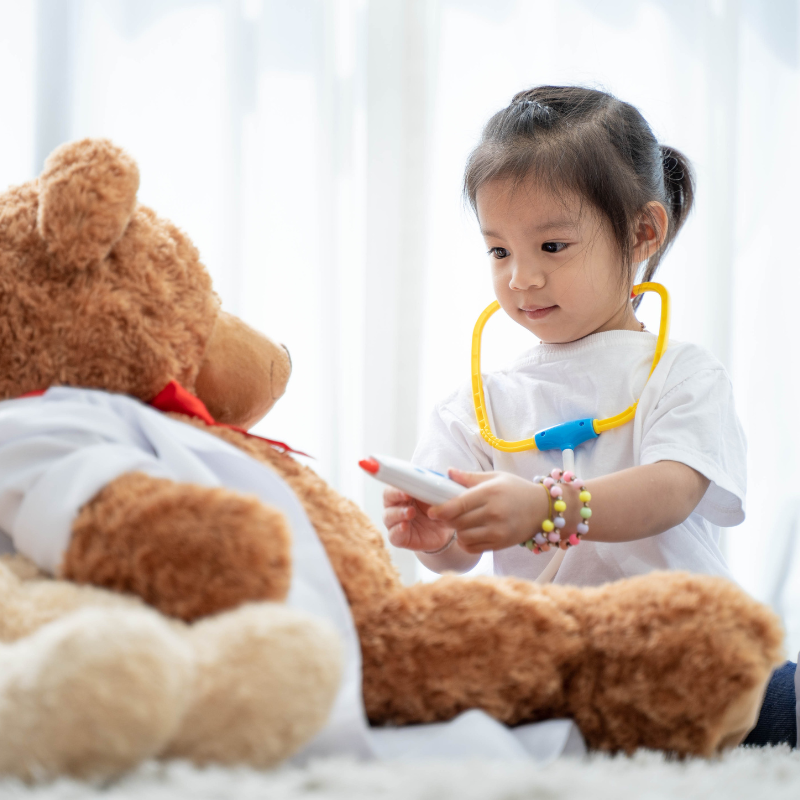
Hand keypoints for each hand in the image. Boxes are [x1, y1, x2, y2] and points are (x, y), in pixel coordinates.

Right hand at [383, 487, 454, 551]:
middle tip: (407, 495)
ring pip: (388, 516)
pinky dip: (398, 530)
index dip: (398, 482)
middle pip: (387, 497)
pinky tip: (404, 526)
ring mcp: (395, 522)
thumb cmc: (439, 508)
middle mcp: (396, 506)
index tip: (407, 482)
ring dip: (398, 513)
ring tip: (410, 512)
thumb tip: (444, 474)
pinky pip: (393, 534)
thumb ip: (439, 485)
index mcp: (404, 492)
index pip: (395, 483)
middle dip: (395, 495)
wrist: (445, 530)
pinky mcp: (399, 538)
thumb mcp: (441, 495)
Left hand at [427, 469, 547, 553]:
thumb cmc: (517, 490)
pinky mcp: (500, 544)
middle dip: (447, 520)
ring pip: (464, 537)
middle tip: (445, 515)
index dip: (441, 510)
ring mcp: (498, 531)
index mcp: (490, 493)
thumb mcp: (495, 477)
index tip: (432, 512)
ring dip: (457, 532)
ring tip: (460, 523)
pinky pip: (473, 548)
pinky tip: (469, 533)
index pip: (458, 505)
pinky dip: (466, 543)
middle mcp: (494, 513)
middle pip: (458, 522)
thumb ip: (470, 477)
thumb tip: (448, 472)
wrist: (543, 509)